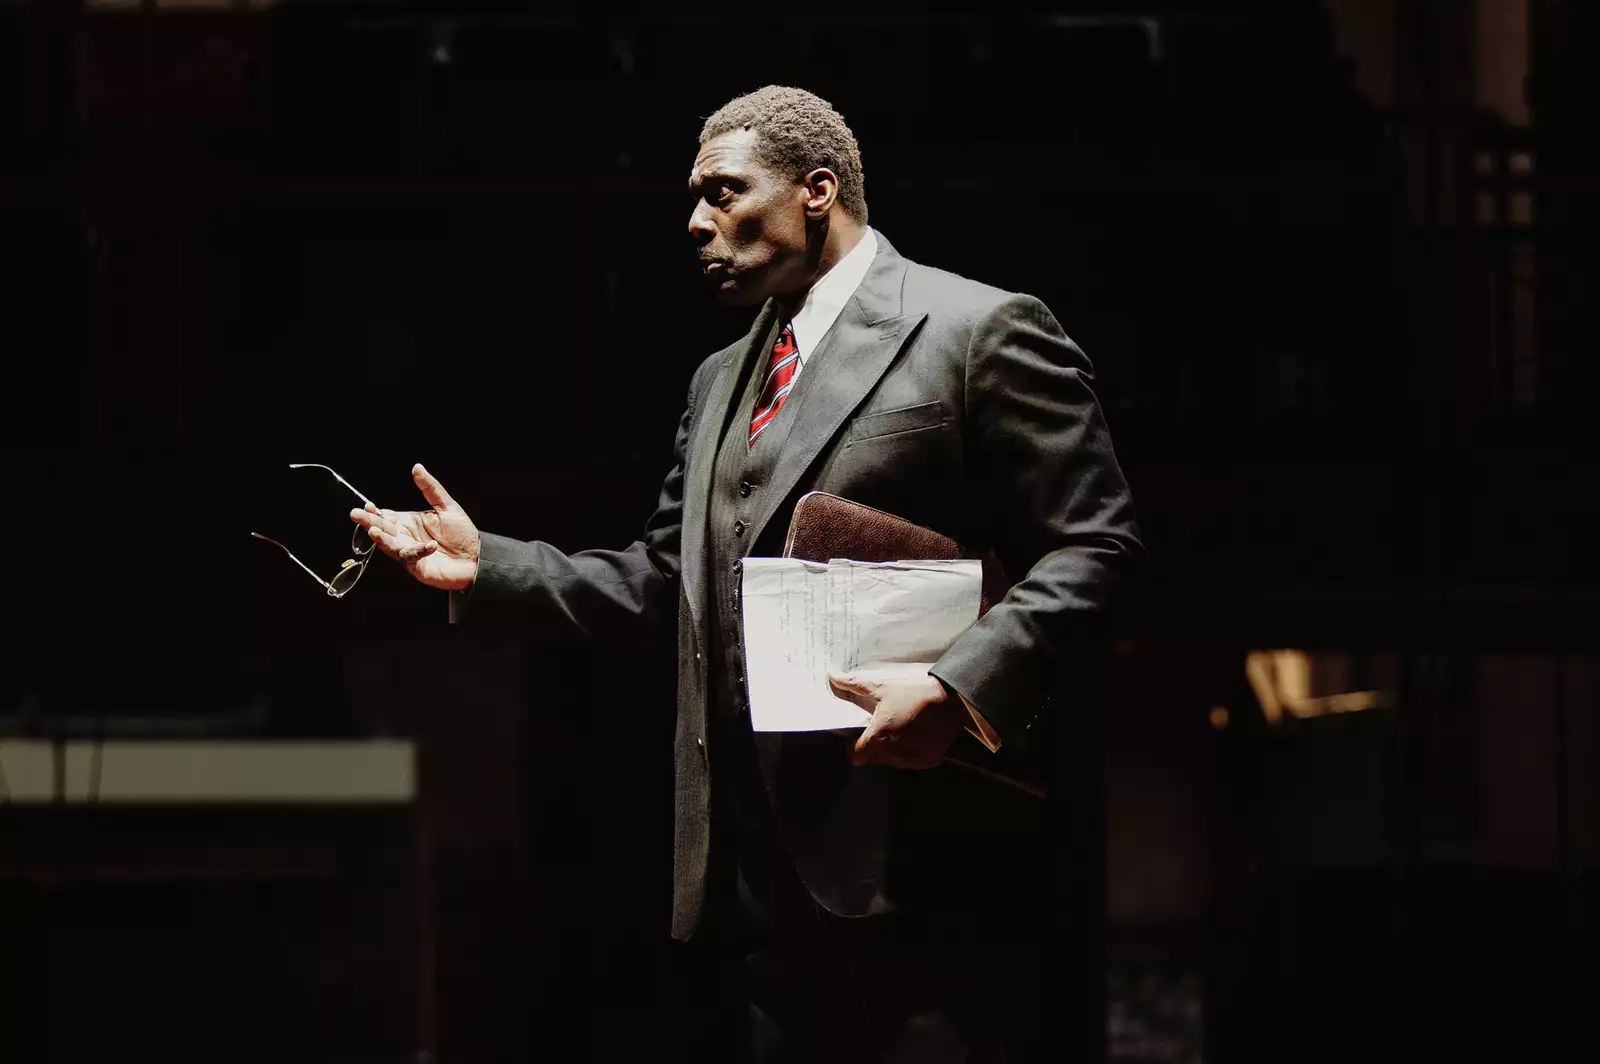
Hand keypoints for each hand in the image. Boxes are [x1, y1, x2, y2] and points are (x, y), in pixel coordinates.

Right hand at [350, 464, 480, 591]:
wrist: (477, 557)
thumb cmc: (462, 534)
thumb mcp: (446, 506)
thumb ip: (430, 488)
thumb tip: (417, 468)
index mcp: (408, 522)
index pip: (386, 516)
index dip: (375, 512)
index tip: (367, 505)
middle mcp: (405, 538)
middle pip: (383, 529)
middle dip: (369, 522)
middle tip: (356, 515)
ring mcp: (410, 554)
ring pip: (391, 546)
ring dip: (383, 539)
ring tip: (374, 531)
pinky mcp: (419, 568)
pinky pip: (414, 559)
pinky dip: (419, 551)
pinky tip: (429, 545)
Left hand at [827, 673, 967, 769]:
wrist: (952, 699)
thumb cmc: (914, 693)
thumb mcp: (883, 688)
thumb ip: (855, 687)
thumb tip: (832, 679)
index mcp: (881, 735)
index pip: (858, 756)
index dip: (854, 750)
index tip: (857, 741)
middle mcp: (895, 751)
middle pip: (874, 759)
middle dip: (873, 748)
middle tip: (881, 731)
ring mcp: (912, 758)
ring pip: (892, 762)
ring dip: (890, 752)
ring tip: (899, 732)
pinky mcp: (927, 760)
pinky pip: (910, 762)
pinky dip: (908, 754)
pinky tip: (914, 738)